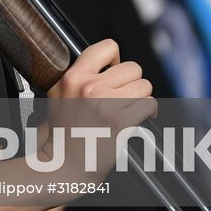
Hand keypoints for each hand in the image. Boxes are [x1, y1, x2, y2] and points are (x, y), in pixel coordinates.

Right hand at [45, 39, 155, 178]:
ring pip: (144, 85)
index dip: (116, 60)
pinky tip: (141, 117)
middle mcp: (88, 87)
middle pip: (133, 68)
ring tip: (131, 107)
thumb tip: (109, 64)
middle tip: (124, 96)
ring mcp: (104, 104)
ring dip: (142, 97)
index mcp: (72, 77)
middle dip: (132, 82)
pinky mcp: (120, 122)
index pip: (108, 47)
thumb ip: (79, 76)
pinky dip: (150, 111)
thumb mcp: (59, 95)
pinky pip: (150, 104)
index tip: (114, 72)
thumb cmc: (63, 132)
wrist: (63, 164)